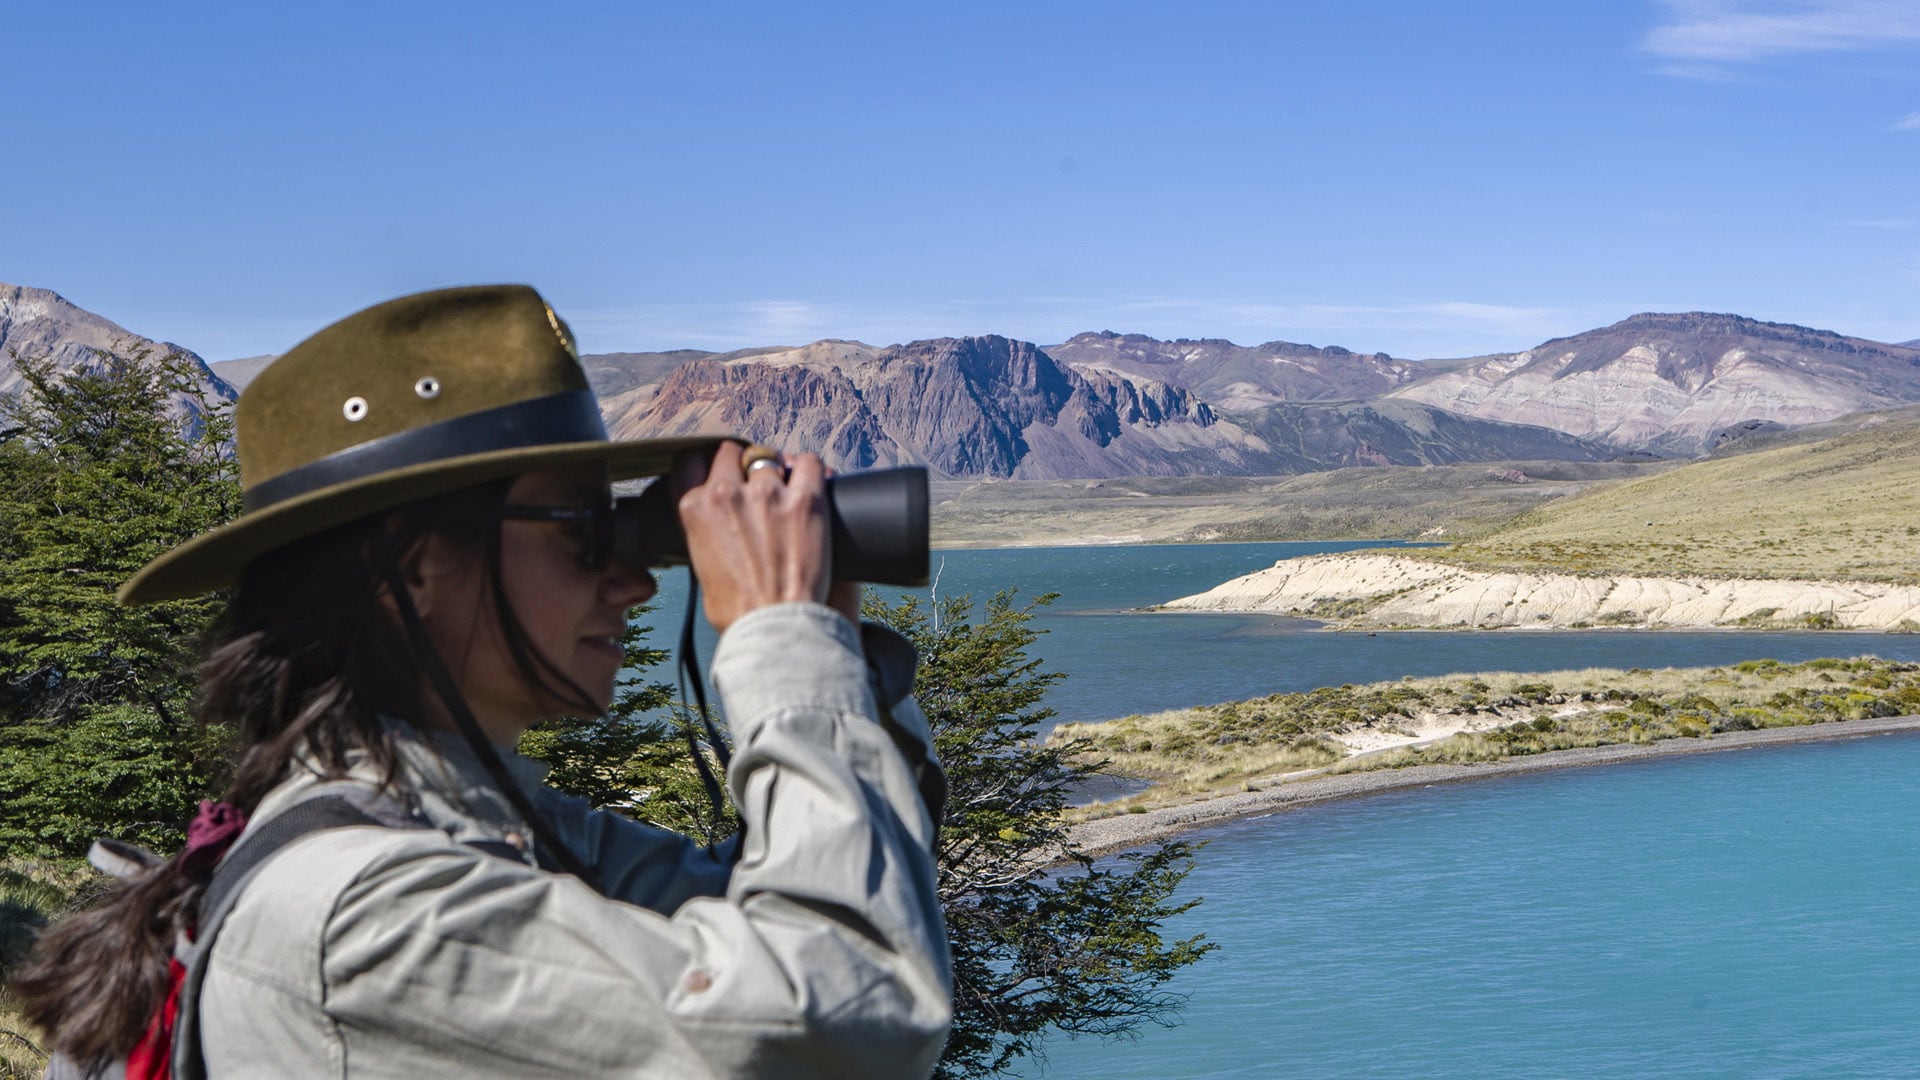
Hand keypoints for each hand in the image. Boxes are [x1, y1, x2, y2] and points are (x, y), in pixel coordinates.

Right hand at [671, 442, 832, 634]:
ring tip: (788, 486)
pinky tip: (815, 483)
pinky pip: (811, 464)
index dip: (708, 465)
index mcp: (694, 509)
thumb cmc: (739, 611)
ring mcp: (766, 493)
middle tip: (757, 483)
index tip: (721, 472)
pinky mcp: (805, 499)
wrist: (774, 627)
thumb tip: (717, 525)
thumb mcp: (700, 567)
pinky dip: (813, 471)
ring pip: (769, 456)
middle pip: (731, 452)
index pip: (690, 461)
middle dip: (743, 464)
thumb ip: (704, 534)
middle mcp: (726, 494)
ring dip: (778, 469)